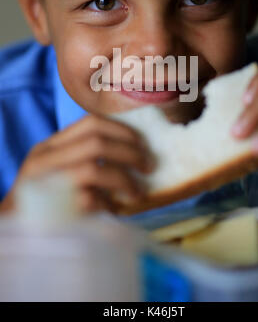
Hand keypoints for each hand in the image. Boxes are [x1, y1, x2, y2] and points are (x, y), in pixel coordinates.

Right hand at [0, 114, 154, 214]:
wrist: (11, 229)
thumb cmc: (41, 200)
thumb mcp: (56, 170)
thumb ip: (82, 158)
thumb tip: (131, 154)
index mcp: (49, 147)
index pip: (90, 124)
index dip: (122, 130)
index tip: (142, 143)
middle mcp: (45, 160)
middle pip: (95, 143)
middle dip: (130, 153)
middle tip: (148, 166)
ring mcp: (46, 183)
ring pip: (93, 168)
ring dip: (124, 179)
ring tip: (138, 192)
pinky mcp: (51, 209)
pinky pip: (88, 199)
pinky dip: (107, 203)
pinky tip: (115, 209)